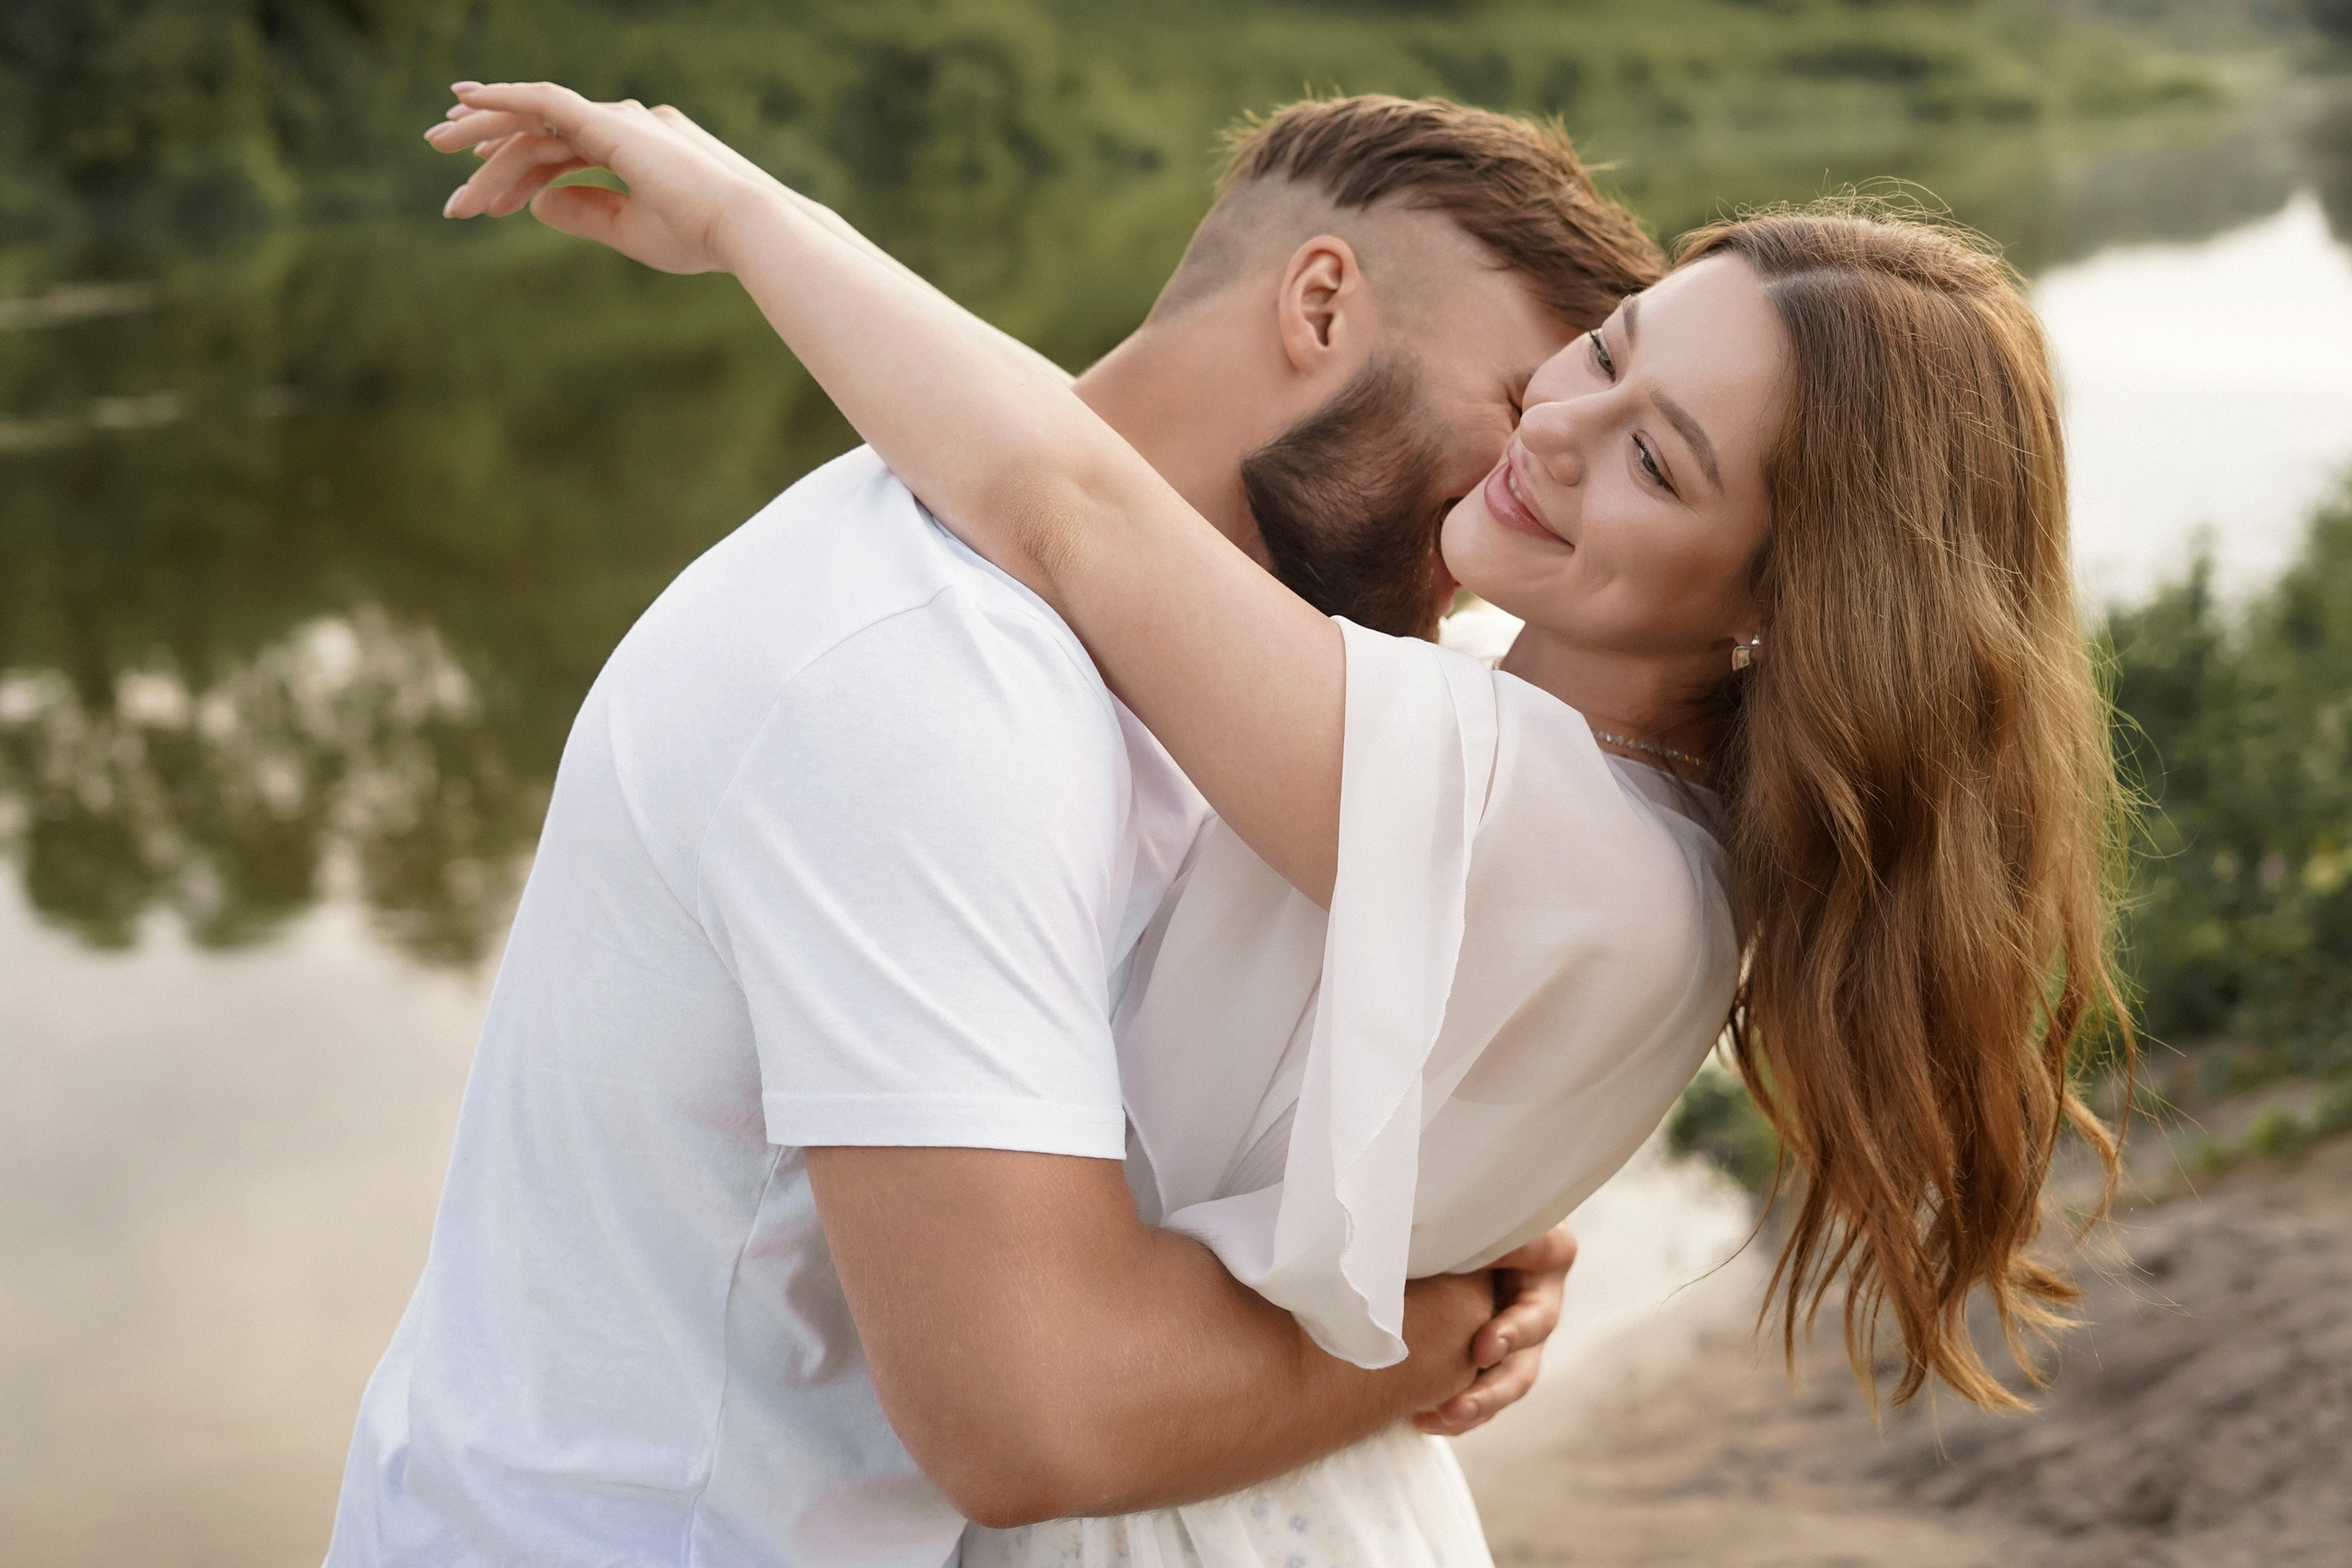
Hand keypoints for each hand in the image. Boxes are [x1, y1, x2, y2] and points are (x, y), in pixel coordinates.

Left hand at [424, 80, 777, 274]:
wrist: (741, 228)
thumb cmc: (700, 238)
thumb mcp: (630, 231)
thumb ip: (584, 212)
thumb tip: (534, 204)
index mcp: (635, 150)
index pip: (562, 152)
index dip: (519, 176)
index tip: (484, 202)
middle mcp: (624, 125)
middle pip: (541, 135)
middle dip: (491, 158)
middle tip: (452, 192)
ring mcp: (617, 118)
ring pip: (534, 124)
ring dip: (484, 145)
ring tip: (443, 164)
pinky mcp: (608, 121)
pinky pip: (543, 100)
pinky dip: (503, 98)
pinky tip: (465, 102)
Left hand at [1414, 1222, 1576, 1436]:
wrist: (1435, 1211)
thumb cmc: (1459, 1197)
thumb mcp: (1474, 1208)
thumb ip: (1485, 1227)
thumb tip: (1476, 1239)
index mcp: (1547, 1255)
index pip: (1541, 1299)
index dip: (1514, 1329)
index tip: (1480, 1350)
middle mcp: (1538, 1296)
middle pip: (1529, 1349)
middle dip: (1493, 1384)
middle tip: (1457, 1403)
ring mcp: (1519, 1328)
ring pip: (1510, 1379)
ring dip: (1477, 1406)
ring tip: (1438, 1420)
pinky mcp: (1492, 1351)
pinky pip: (1484, 1391)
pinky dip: (1458, 1410)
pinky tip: (1423, 1421)